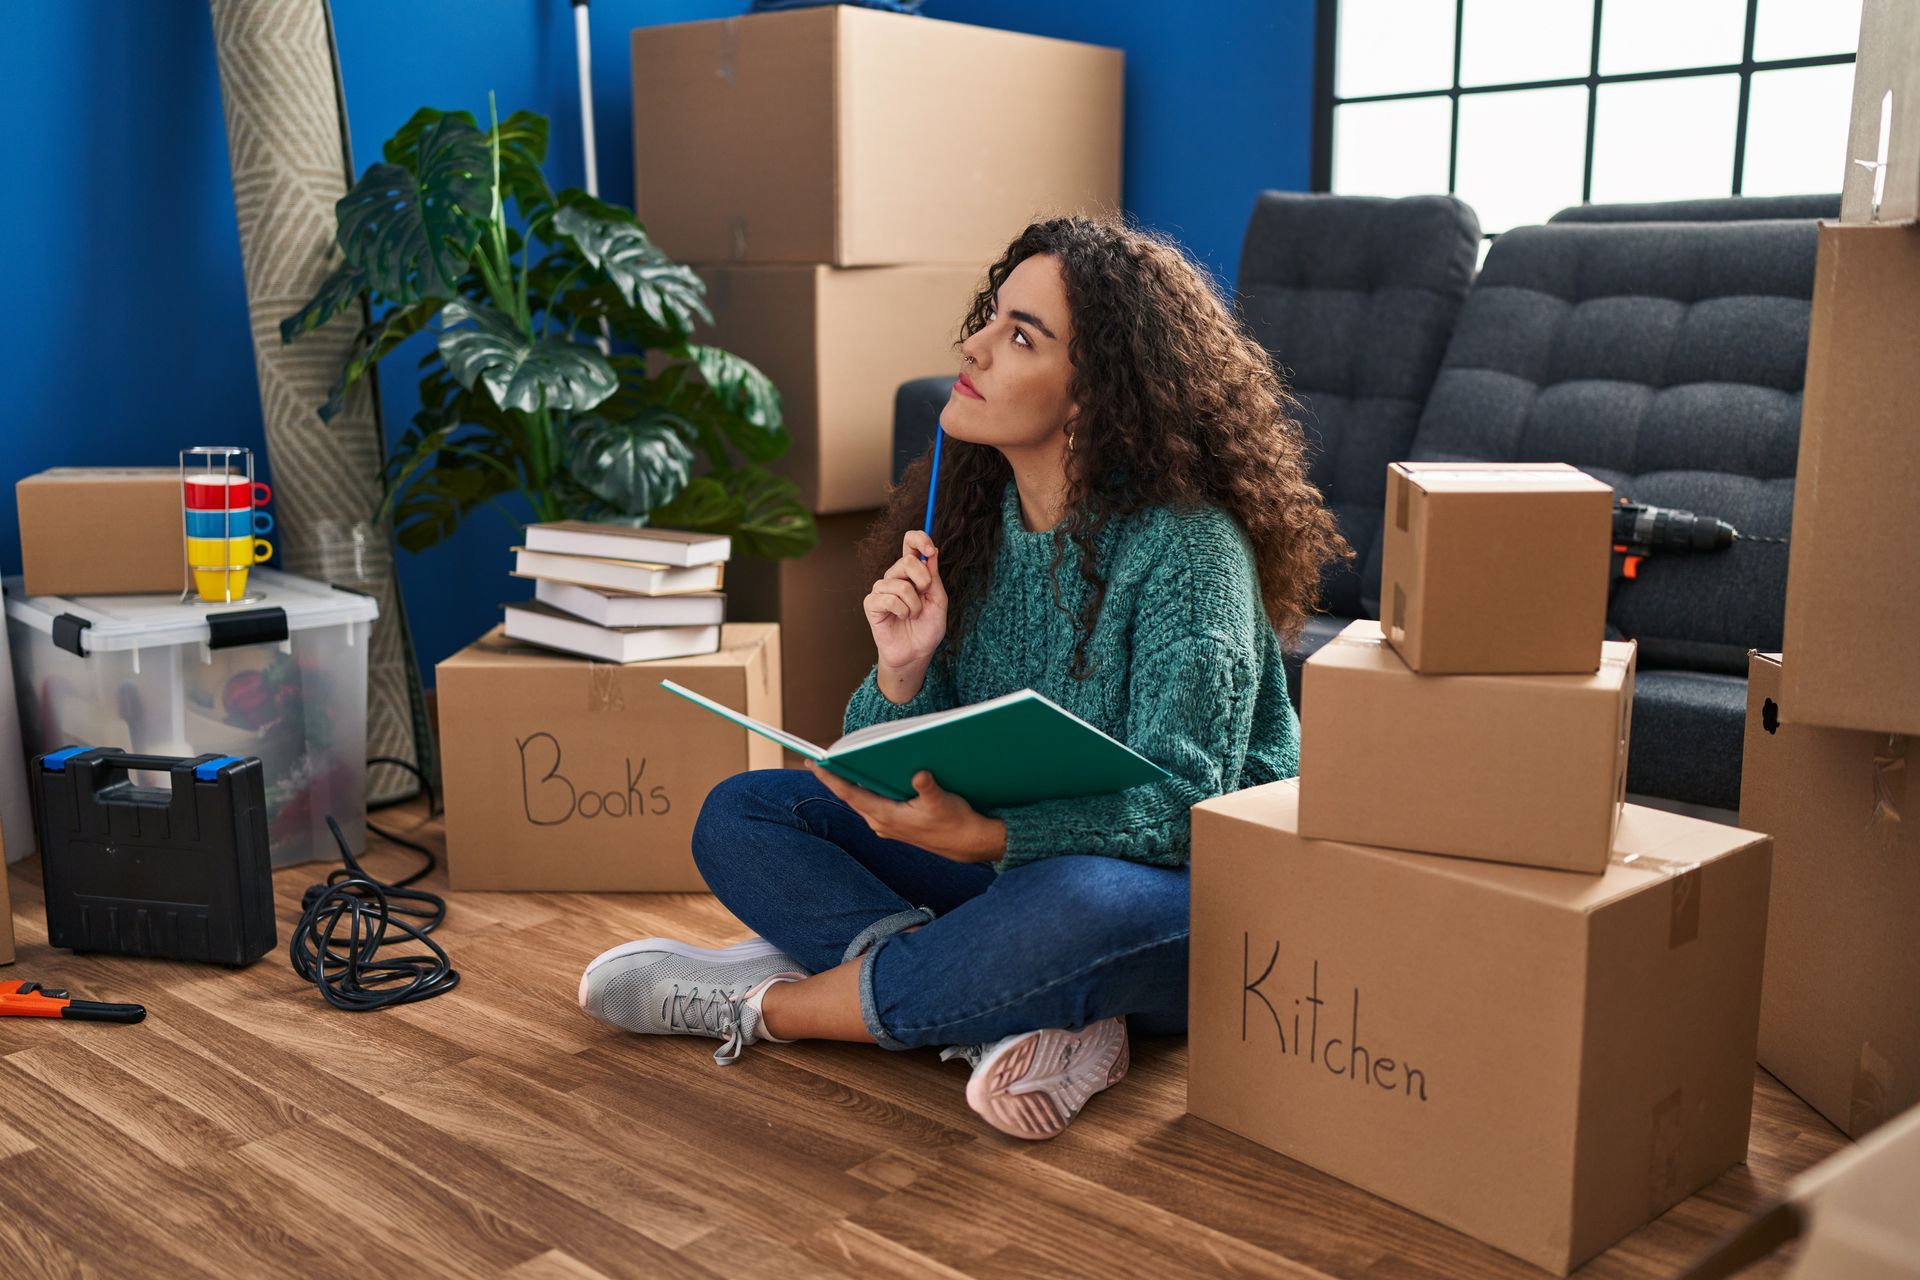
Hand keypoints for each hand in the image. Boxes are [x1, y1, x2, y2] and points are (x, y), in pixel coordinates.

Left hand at [806, 761, 1005, 862]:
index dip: (830, 778)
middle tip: (819, 758)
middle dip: (835, 778)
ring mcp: (887, 825)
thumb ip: (927, 787)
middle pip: (850, 796)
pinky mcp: (895, 824)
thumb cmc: (955, 822)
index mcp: (887, 816)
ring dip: (850, 784)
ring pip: (861, 801)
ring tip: (840, 764)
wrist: (969, 843)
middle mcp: (881, 823)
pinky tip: (868, 778)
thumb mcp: (942, 801)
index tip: (814, 763)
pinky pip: (872, 804)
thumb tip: (918, 774)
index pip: (850, 794)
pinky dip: (866, 791)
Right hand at [865, 530, 947, 681]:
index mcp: (912, 572)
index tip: (931, 550)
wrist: (916, 653)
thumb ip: (934, 578)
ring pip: (900, 584)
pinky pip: (888, 599)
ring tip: (913, 614)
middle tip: (925, 595)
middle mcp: (895, 576)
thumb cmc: (927, 628)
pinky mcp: (872, 603)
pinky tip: (901, 618)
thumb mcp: (939, 601)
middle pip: (907, 560)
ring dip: (914, 604)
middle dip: (923, 580)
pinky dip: (902, 610)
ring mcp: (882, 589)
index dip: (920, 539)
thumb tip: (932, 553)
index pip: (910, 542)